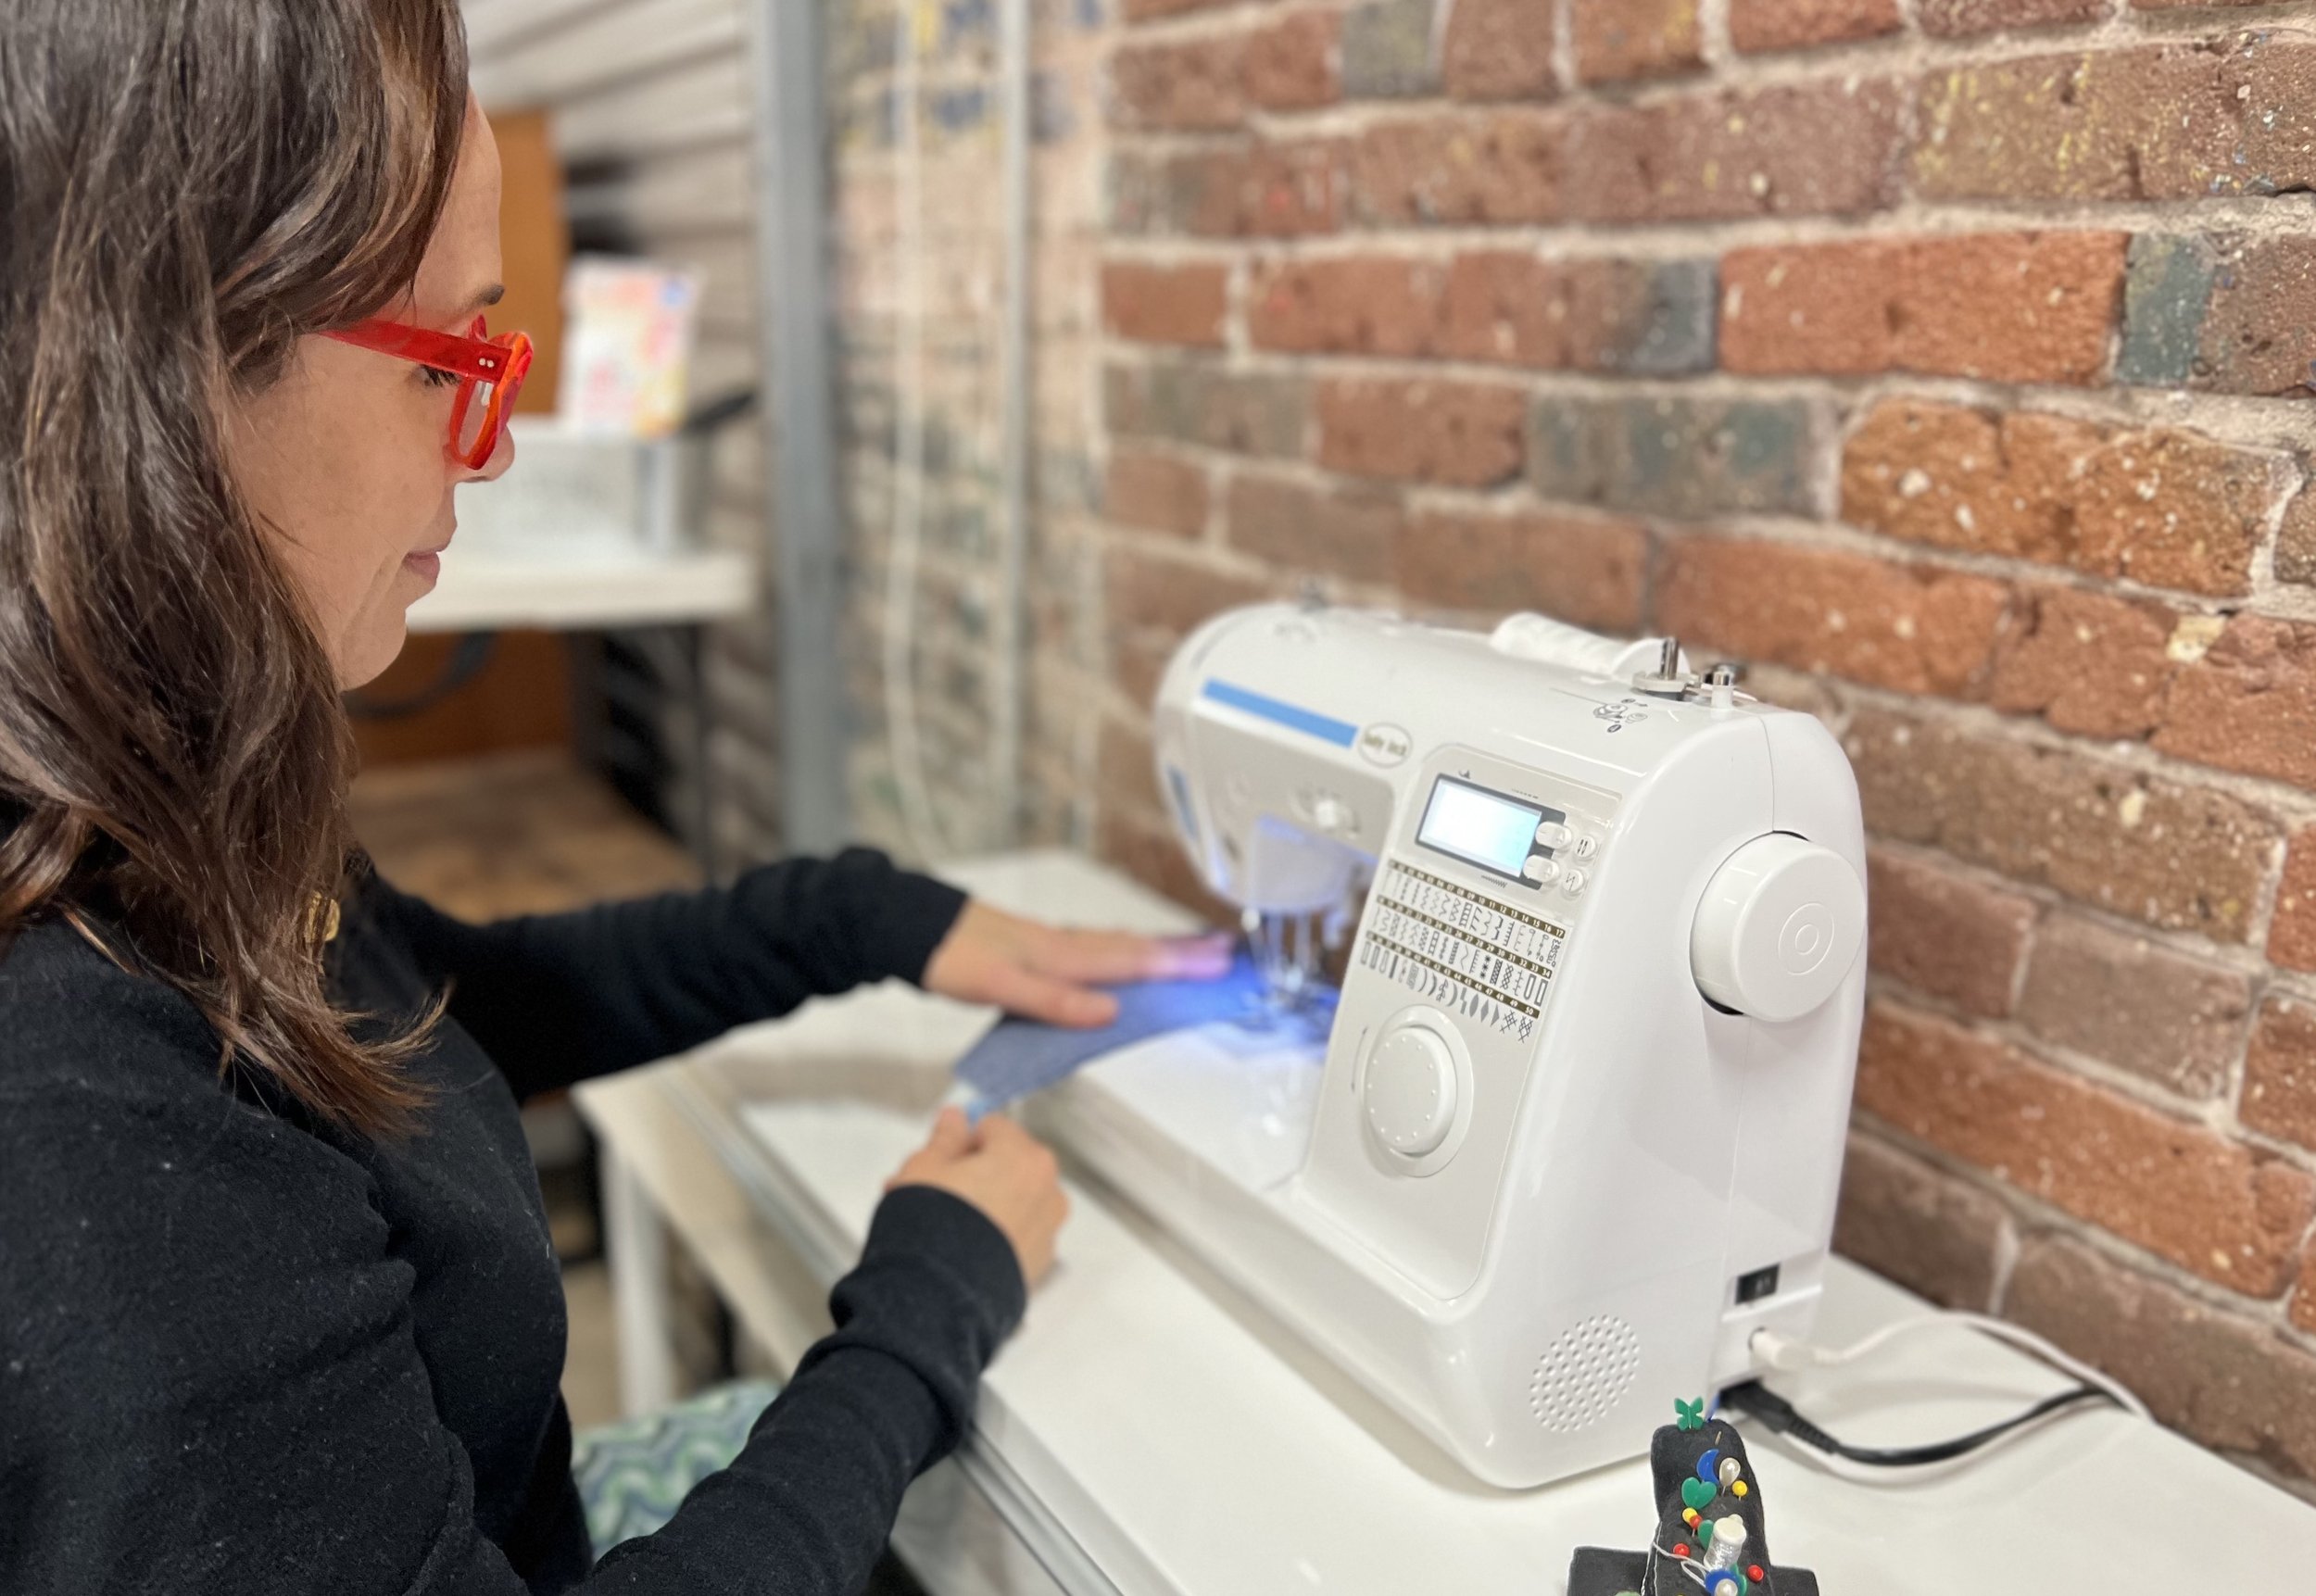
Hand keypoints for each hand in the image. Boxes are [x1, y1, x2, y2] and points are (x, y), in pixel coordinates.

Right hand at [888, 1108, 1068, 1286]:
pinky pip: (1018, 1236)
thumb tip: (955, 1117)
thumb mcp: (925, 1167)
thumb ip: (945, 1138)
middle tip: (932, 1194)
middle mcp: (1047, 1190)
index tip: (938, 1164)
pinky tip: (961, 1251)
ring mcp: (1047, 1230)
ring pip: (1014, 1202)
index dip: (961, 1144)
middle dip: (974, 1174)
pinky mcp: (1039, 1265)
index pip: (993, 1128)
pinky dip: (997, 1236)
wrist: (939, 1295)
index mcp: (1024, 1156)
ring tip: (941, 1227)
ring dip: (985, 1205)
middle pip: (1008, 1165)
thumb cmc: (931, 1224)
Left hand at [922, 900, 1233, 1027]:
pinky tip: (1126, 952)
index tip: (1221, 965)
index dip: (1180, 966)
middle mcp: (1065, 945)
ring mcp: (1054, 942)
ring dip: (1159, 948)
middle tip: (1227, 952)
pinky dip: (1126, 948)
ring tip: (1194, 948)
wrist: (913, 928)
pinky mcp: (1040, 945)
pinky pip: (1099, 946)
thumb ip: (1055, 1001)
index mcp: (1063, 957)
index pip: (1134, 963)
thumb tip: (1110, 1012)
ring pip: (1120, 945)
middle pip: (1136, 949)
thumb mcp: (1001, 986)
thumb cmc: (953, 956)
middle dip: (1184, 951)